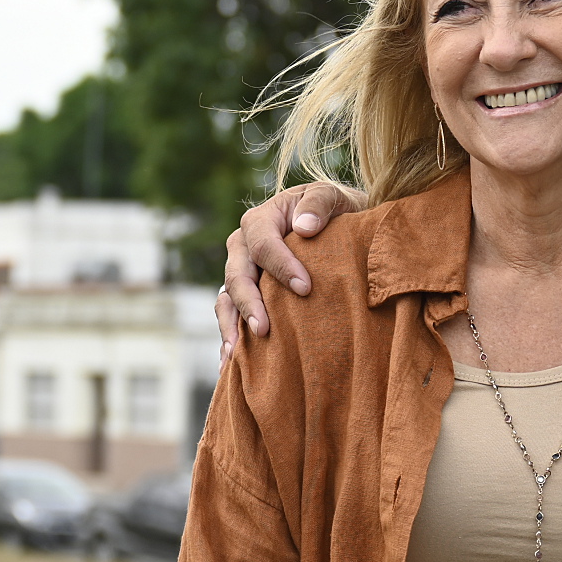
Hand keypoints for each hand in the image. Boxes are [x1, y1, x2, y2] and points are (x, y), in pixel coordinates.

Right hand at [215, 181, 362, 360]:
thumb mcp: (332, 196)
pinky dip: (229, 338)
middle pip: (237, 275)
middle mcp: (242, 246)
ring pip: (226, 299)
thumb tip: (304, 228)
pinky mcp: (245, 295)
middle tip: (265, 330)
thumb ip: (319, 204)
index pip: (263, 243)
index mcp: (261, 219)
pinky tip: (231, 365)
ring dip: (230, 326)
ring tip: (236, 355)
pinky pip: (230, 316)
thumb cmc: (334, 211)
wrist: (335, 227)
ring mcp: (240, 272)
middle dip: (249, 304)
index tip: (305, 289)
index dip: (281, 266)